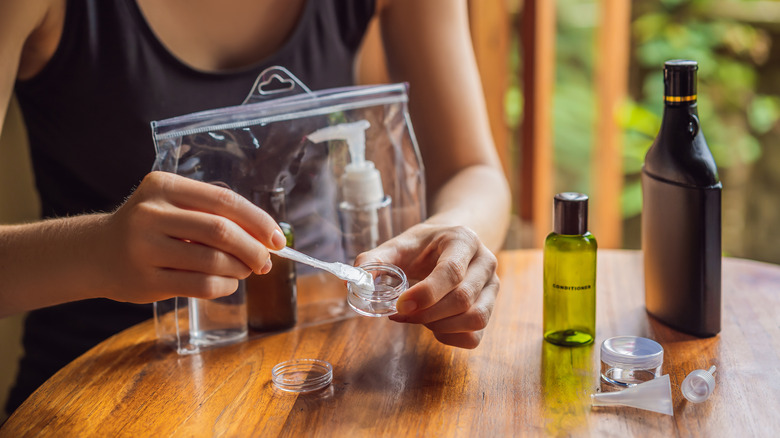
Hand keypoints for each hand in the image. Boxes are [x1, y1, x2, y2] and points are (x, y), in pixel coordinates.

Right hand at [96, 171, 286, 302]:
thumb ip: (213, 215)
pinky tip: (228, 283)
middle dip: (253, 249)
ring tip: (245, 271)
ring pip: (212, 260)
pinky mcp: (145, 280)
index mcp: (163, 186)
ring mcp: (144, 247)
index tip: (278, 239)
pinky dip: (224, 286)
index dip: (258, 221)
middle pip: (220, 231)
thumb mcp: (173, 206)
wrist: (96, 253)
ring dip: (239, 269)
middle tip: (265, 262)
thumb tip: (266, 237)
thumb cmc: (150, 228)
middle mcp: (150, 213)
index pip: (224, 201)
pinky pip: (199, 285)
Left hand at [355, 223, 498, 348]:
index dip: (425, 294)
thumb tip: (352, 283)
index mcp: (464, 240)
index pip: (451, 272)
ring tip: (418, 318)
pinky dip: (450, 337)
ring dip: (440, 326)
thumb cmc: (423, 246)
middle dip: (427, 314)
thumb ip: (374, 261)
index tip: (400, 305)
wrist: (451, 242)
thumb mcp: (398, 245)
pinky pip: (475, 335)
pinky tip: (433, 325)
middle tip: (400, 313)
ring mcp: (493, 287)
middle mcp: (486, 262)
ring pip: (475, 319)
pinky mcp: (490, 308)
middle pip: (463, 299)